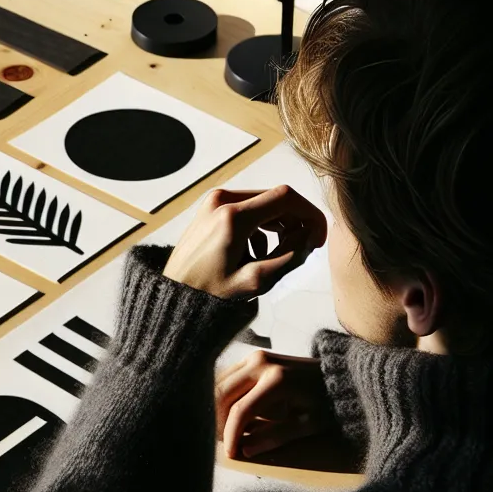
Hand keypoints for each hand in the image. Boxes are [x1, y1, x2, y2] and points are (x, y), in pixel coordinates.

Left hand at [162, 185, 326, 299]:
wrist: (175, 294)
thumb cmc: (211, 293)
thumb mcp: (256, 281)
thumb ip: (291, 256)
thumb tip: (311, 236)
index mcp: (233, 217)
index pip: (287, 198)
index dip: (310, 215)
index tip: (317, 239)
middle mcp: (222, 201)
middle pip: (276, 199)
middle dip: (295, 223)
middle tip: (301, 251)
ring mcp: (214, 202)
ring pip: (263, 203)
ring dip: (278, 227)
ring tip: (274, 257)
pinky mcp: (210, 207)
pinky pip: (248, 209)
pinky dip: (260, 227)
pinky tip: (253, 254)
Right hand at [215, 350, 331, 458]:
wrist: (338, 372)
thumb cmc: (326, 401)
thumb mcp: (308, 423)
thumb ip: (276, 437)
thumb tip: (246, 451)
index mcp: (277, 381)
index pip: (241, 410)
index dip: (231, 434)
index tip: (230, 453)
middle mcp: (261, 363)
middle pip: (222, 394)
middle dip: (217, 420)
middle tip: (222, 442)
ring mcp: (255, 357)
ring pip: (219, 384)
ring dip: (217, 408)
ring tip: (225, 429)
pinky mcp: (252, 357)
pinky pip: (227, 377)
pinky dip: (224, 397)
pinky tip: (231, 414)